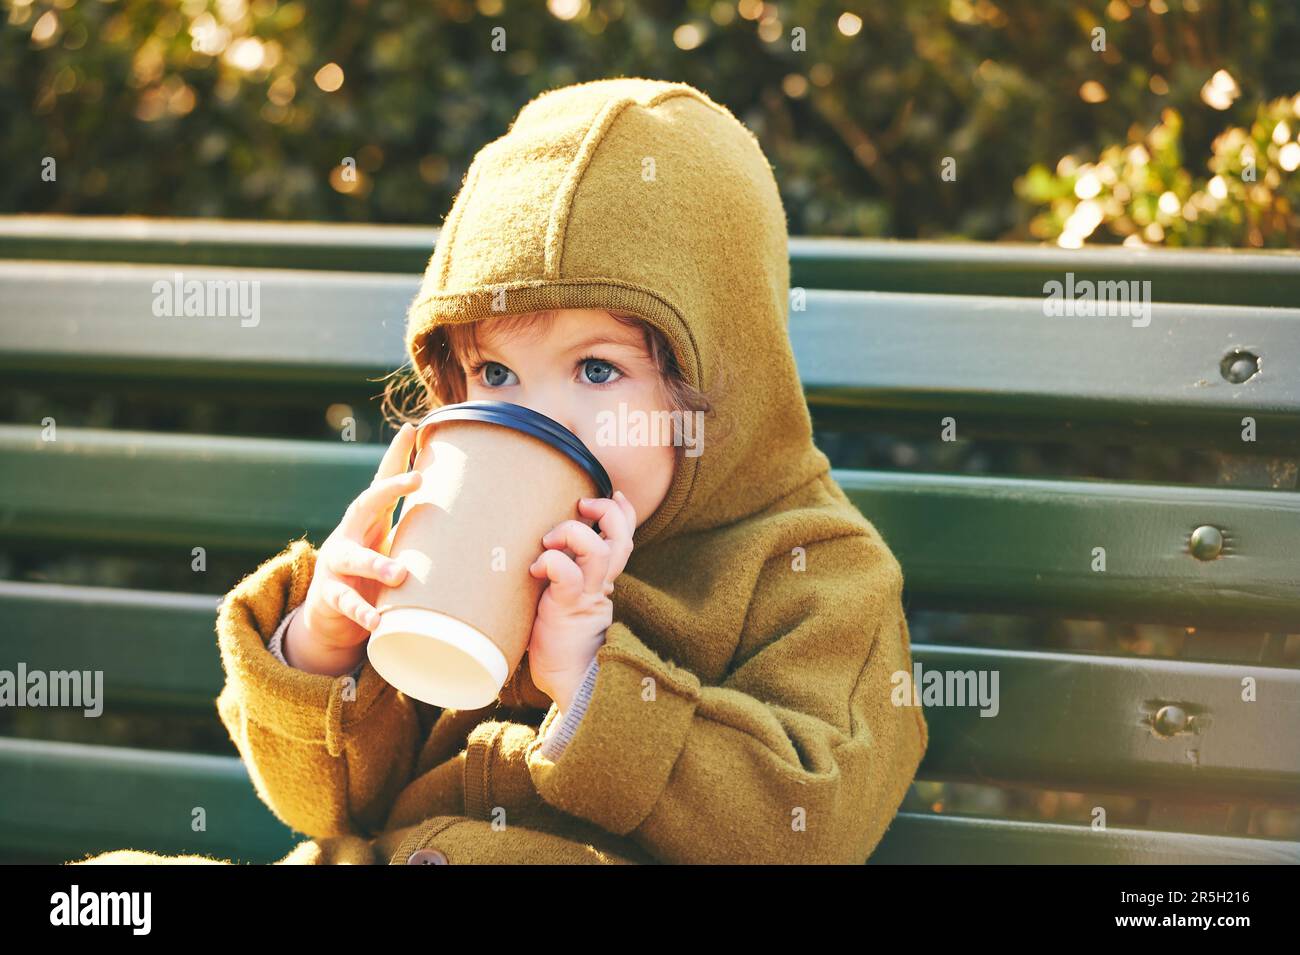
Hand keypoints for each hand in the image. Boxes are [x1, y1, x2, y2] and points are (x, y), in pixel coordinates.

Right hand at [283, 422, 422, 674]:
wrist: (331, 612)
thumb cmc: (372, 571)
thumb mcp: (393, 546)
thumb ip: (418, 530)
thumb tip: (468, 510)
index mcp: (368, 520)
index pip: (380, 482)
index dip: (395, 456)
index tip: (412, 430)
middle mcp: (349, 534)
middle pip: (365, 504)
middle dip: (389, 489)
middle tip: (417, 479)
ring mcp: (336, 564)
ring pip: (354, 558)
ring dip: (377, 564)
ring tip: (400, 574)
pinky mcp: (331, 595)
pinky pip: (346, 602)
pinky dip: (363, 612)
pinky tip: (377, 621)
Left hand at [526, 490, 636, 710]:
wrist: (569, 687)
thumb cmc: (559, 648)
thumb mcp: (561, 603)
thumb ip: (560, 580)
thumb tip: (534, 557)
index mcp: (601, 582)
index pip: (623, 540)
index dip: (623, 514)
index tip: (615, 495)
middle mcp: (600, 586)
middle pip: (620, 539)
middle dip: (608, 513)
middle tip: (585, 506)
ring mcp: (587, 597)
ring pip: (599, 551)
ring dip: (575, 534)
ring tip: (551, 540)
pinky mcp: (570, 609)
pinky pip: (569, 575)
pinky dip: (554, 562)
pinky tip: (537, 566)